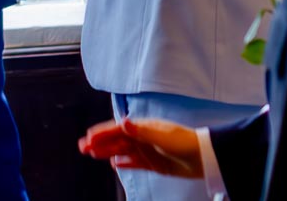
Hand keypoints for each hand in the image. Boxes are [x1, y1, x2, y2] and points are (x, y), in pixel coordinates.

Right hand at [77, 117, 203, 178]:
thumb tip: (123, 122)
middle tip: (82, 146)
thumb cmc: (185, 143)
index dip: (102, 133)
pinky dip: (123, 163)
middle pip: (116, 140)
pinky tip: (114, 164)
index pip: (117, 129)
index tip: (88, 137)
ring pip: (121, 151)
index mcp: (143, 127)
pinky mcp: (153, 163)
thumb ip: (142, 131)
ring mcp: (147, 150)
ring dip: (106, 152)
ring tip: (91, 154)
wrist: (205, 158)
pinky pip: (134, 163)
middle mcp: (143, 137)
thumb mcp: (162, 136)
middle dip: (99, 142)